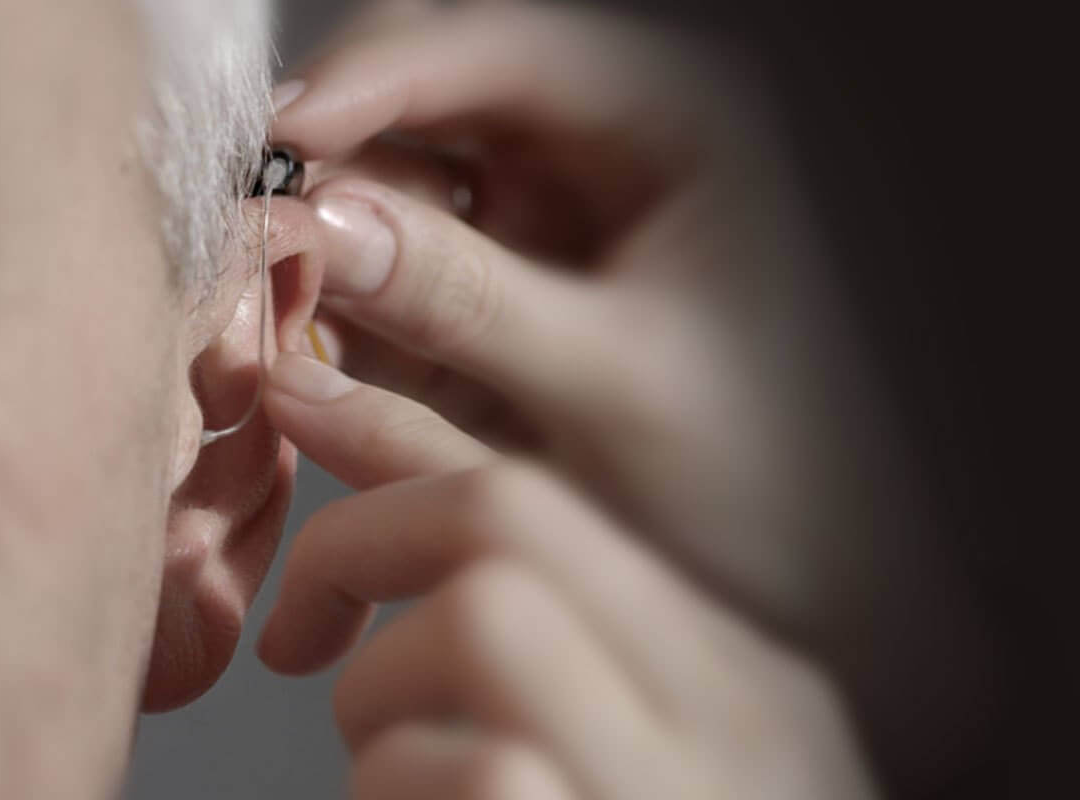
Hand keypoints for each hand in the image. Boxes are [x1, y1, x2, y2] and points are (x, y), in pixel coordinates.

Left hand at [256, 352, 878, 799]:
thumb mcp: (656, 779)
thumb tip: (427, 603)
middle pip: (521, 518)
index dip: (401, 443)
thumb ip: (583, 692)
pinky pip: (469, 772)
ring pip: (489, 620)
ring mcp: (678, 786)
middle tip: (304, 637)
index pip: (565, 506)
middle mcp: (740, 722)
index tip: (291, 415)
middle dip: (368, 538)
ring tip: (401, 792)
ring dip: (386, 701)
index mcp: (750, 693)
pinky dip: (401, 796)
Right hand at [273, 0, 892, 647]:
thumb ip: (470, 301)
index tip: (284, 140)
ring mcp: (546, 223)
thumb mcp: (617, 387)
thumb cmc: (768, 477)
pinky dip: (350, 308)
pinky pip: (398, 275)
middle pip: (431, 100)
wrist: (811, 588)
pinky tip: (317, 355)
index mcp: (673, 124)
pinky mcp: (501, 299)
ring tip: (285, 316)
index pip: (505, 47)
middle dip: (342, 164)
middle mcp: (600, 153)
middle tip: (268, 240)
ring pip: (396, 186)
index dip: (382, 78)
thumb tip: (325, 224)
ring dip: (332, 242)